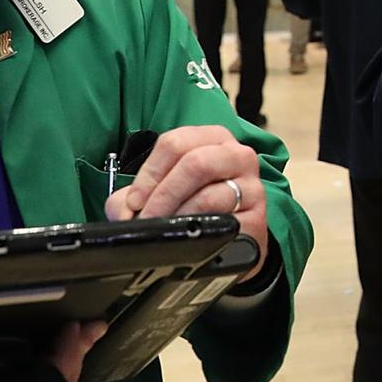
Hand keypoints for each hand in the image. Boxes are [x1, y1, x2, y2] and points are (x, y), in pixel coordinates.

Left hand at [107, 125, 268, 280]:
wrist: (231, 242)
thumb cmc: (197, 210)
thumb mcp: (163, 195)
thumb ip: (133, 198)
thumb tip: (122, 211)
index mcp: (212, 138)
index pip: (175, 142)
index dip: (149, 173)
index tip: (134, 201)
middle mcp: (237, 154)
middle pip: (195, 162)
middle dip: (163, 194)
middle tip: (147, 218)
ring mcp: (252, 184)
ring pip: (208, 194)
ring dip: (178, 215)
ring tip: (166, 229)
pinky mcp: (258, 216)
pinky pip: (223, 221)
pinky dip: (198, 230)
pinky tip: (189, 237)